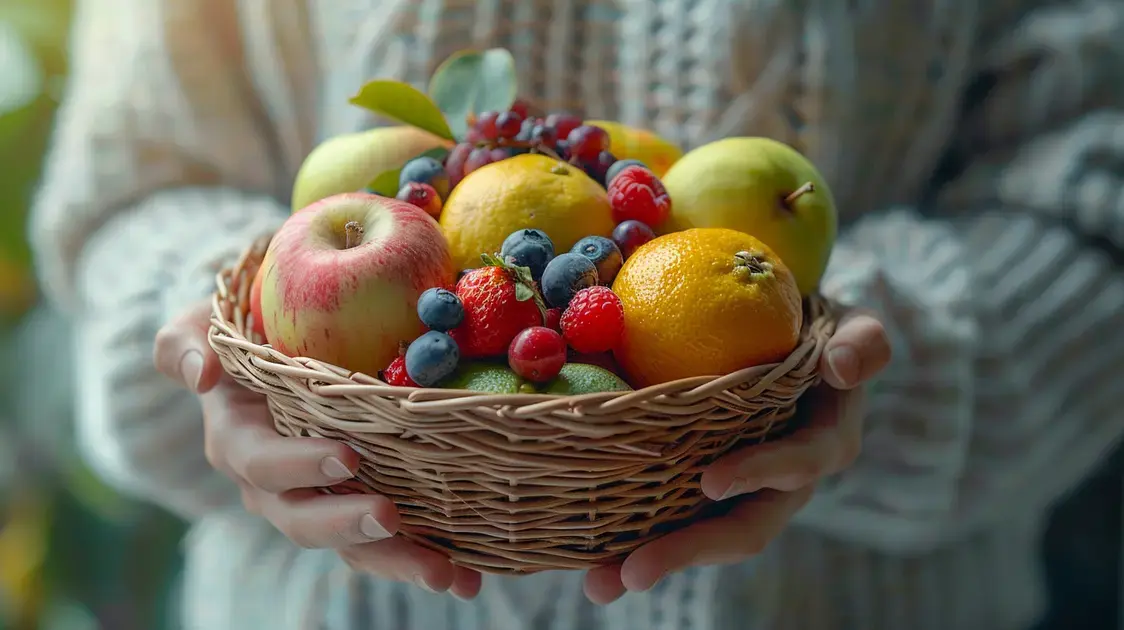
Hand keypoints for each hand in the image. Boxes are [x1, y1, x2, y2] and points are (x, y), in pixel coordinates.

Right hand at [154, 300, 481, 599]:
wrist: (271, 349)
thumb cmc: (239, 331)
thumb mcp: (200, 325)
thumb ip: (186, 343)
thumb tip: (200, 373)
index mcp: (237, 443)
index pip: (262, 462)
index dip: (299, 464)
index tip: (348, 456)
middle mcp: (273, 486)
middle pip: (305, 519)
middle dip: (349, 525)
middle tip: (392, 518)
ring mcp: (318, 502)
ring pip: (352, 545)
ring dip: (399, 562)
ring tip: (450, 576)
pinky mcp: (357, 507)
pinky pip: (386, 542)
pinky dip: (427, 559)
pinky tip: (470, 578)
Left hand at [583, 310, 890, 603]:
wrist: (793, 344)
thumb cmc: (819, 333)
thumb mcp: (852, 328)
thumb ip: (861, 343)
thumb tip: (840, 366)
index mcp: (823, 446)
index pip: (796, 465)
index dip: (757, 473)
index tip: (711, 480)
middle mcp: (782, 484)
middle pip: (741, 528)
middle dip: (688, 551)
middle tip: (632, 571)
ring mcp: (742, 493)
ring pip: (701, 535)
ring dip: (651, 560)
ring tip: (600, 584)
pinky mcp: (704, 490)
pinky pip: (672, 517)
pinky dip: (631, 538)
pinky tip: (588, 561)